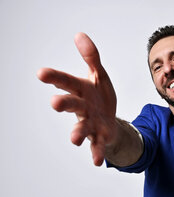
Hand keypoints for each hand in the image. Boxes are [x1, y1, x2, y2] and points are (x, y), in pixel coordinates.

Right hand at [37, 33, 116, 165]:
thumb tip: (80, 35)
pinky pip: (98, 145)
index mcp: (81, 90)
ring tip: (74, 139)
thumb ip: (91, 57)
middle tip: (55, 103)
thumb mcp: (99, 75)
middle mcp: (82, 107)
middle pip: (72, 104)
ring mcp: (90, 123)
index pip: (66, 81)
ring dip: (78, 132)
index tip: (41, 73)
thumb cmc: (100, 97)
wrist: (110, 119)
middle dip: (64, 104)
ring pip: (82, 128)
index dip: (55, 77)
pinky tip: (97, 162)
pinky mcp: (100, 136)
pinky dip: (97, 153)